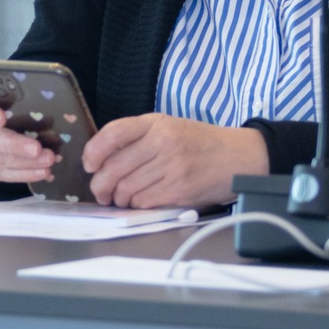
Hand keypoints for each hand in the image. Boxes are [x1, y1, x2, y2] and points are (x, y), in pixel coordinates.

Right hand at [0, 82, 55, 183]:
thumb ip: (18, 98)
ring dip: (24, 162)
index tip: (2, 119)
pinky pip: (1, 174)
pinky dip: (24, 174)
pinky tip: (42, 172)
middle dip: (14, 145)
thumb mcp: (5, 93)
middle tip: (37, 149)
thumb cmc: (1, 102)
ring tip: (47, 161)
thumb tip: (49, 109)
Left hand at [80, 113, 268, 207]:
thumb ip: (138, 137)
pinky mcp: (181, 190)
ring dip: (118, 198)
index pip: (113, 133)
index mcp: (155, 124)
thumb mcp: (168, 127)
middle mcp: (162, 143)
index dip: (93, 151)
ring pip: (127, 188)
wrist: (238, 157)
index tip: (89, 164)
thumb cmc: (199, 143)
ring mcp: (172, 167)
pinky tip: (139, 202)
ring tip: (120, 198)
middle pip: (114, 167)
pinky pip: (144, 201)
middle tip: (100, 192)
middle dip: (100, 184)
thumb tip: (101, 159)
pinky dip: (136, 205)